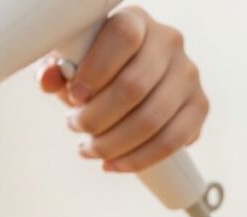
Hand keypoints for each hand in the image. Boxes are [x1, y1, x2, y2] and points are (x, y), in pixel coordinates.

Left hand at [37, 7, 207, 171]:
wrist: (121, 82)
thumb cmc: (89, 72)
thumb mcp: (66, 67)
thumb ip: (53, 71)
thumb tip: (48, 79)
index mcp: (134, 21)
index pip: (123, 38)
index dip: (96, 70)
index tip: (75, 96)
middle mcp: (168, 42)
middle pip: (134, 86)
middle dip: (95, 118)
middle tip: (75, 127)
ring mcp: (188, 74)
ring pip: (151, 119)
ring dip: (112, 144)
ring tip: (88, 148)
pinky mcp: (198, 105)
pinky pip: (172, 140)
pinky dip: (137, 159)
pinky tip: (112, 164)